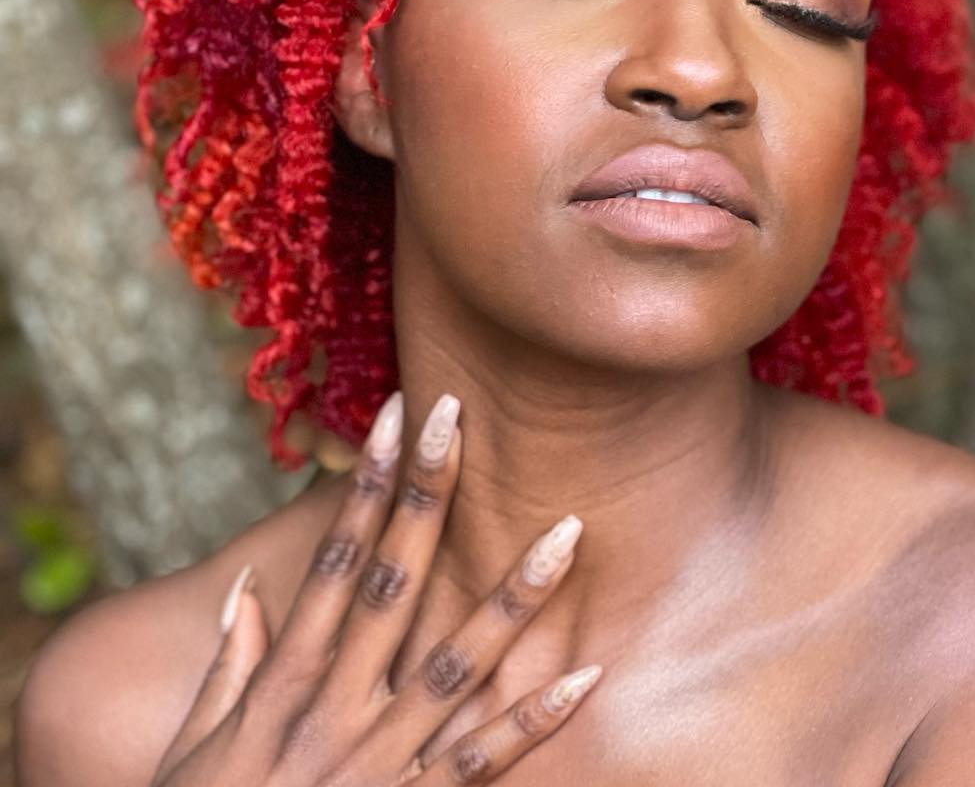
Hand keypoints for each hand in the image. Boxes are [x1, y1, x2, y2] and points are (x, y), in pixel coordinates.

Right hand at [151, 392, 599, 785]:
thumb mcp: (195, 747)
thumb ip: (228, 665)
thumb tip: (246, 587)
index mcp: (283, 684)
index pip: (336, 563)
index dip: (368, 487)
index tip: (398, 418)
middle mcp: (333, 709)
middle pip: (392, 585)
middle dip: (427, 498)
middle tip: (461, 420)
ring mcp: (376, 763)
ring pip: (455, 665)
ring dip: (514, 598)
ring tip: (567, 533)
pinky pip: (479, 764)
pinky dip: (531, 722)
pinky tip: (583, 679)